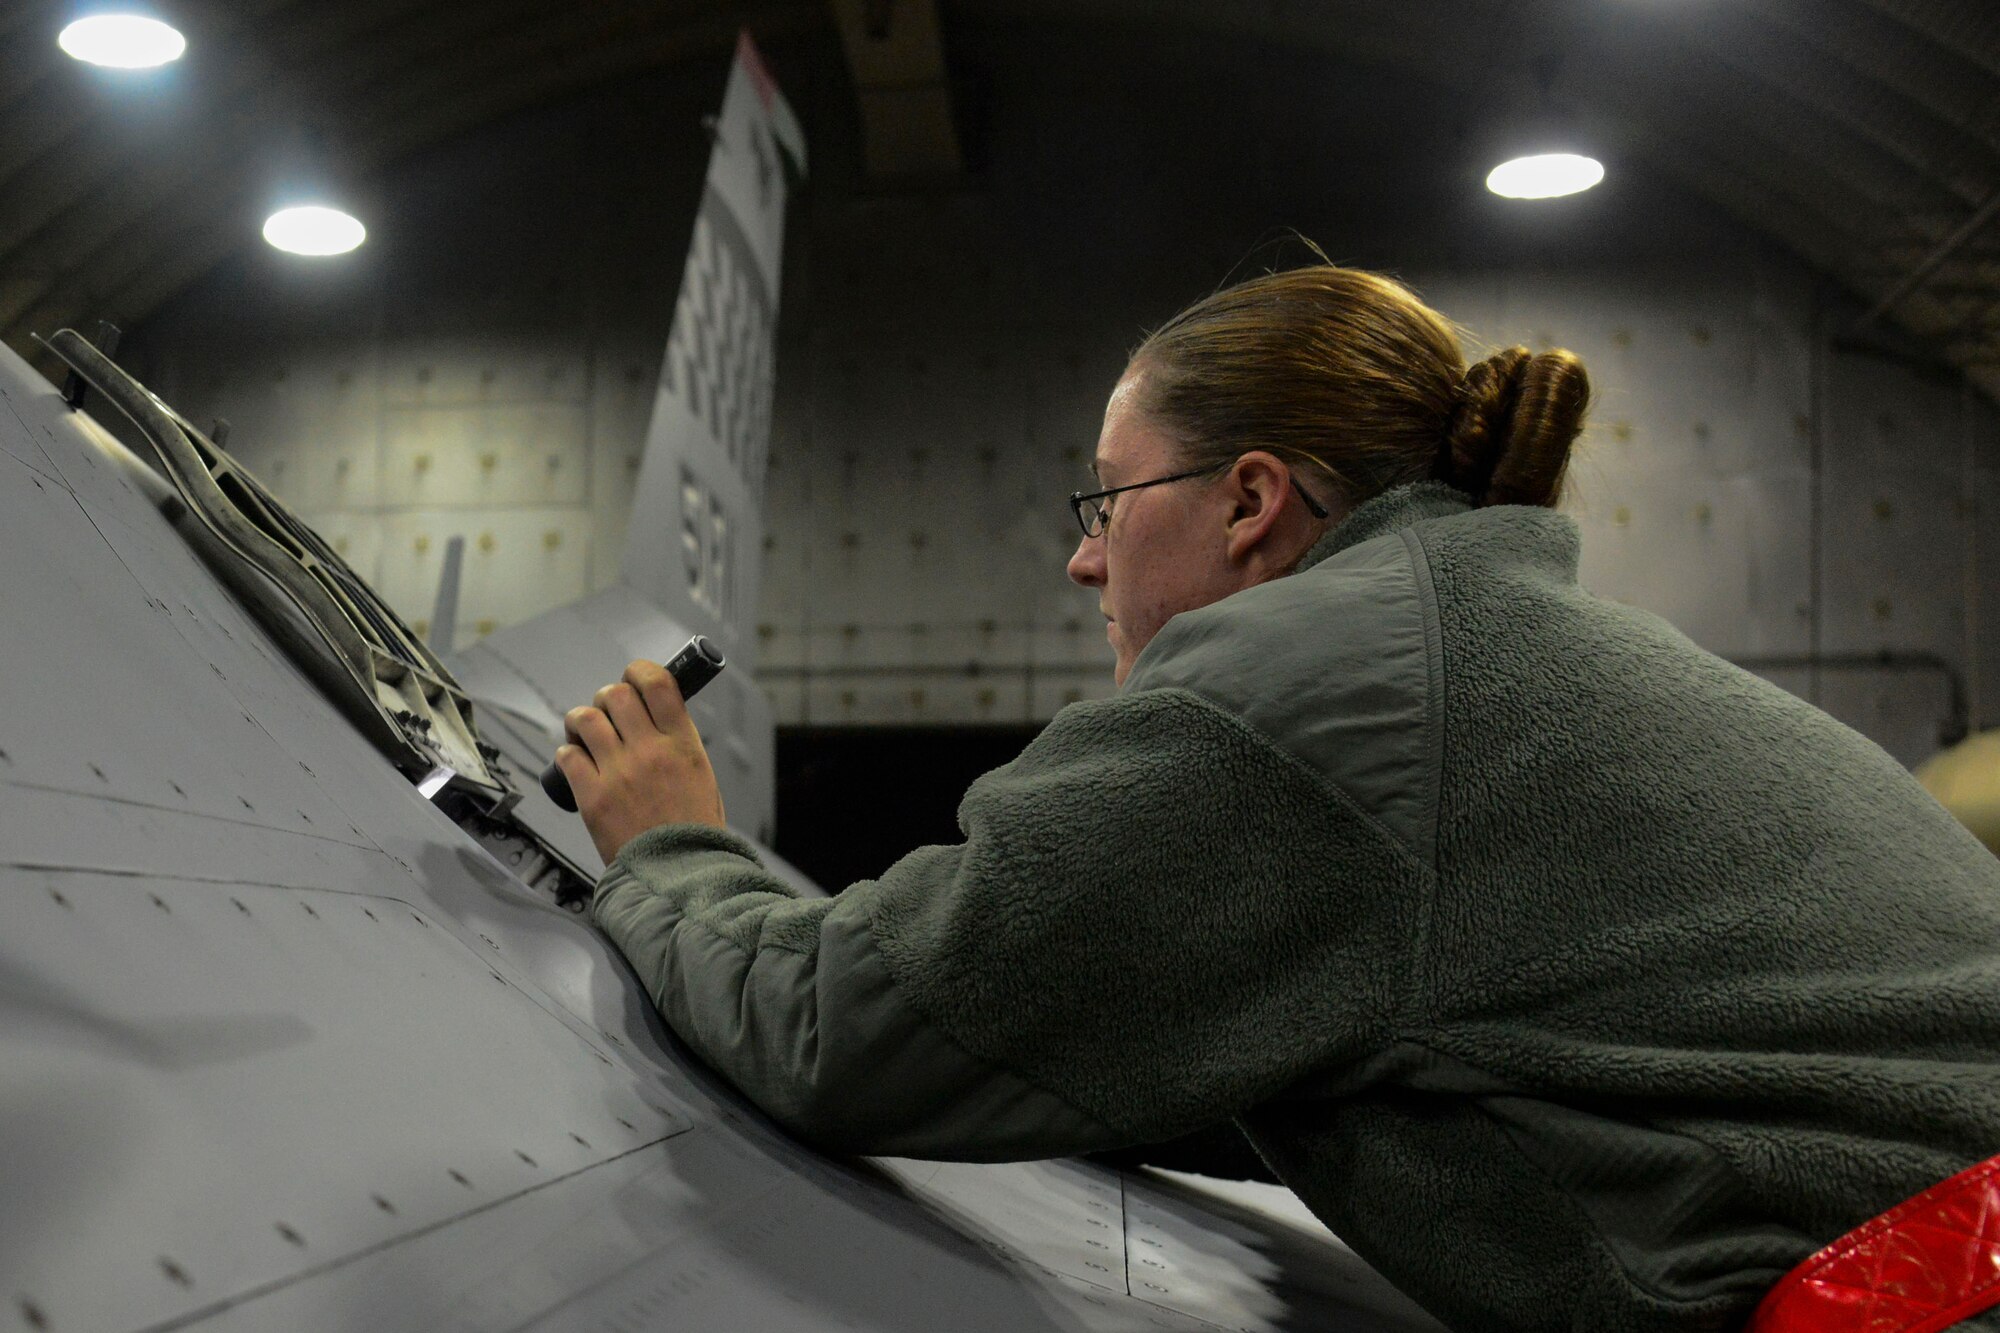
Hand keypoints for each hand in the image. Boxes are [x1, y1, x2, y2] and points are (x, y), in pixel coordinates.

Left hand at [555, 659, 726, 862]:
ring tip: (584, 734)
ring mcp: (619, 772)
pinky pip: (566, 756)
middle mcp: (650, 750)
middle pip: (615, 694)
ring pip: (584, 719)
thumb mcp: (703, 776)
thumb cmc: (694, 831)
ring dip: (581, 722)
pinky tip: (575, 763)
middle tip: (607, 713)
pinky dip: (567, 755)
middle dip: (607, 698)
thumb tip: (654, 716)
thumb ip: (678, 743)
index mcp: (683, 743)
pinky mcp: (593, 797)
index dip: (639, 671)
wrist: (680, 876)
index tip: (633, 677)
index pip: (657, 682)